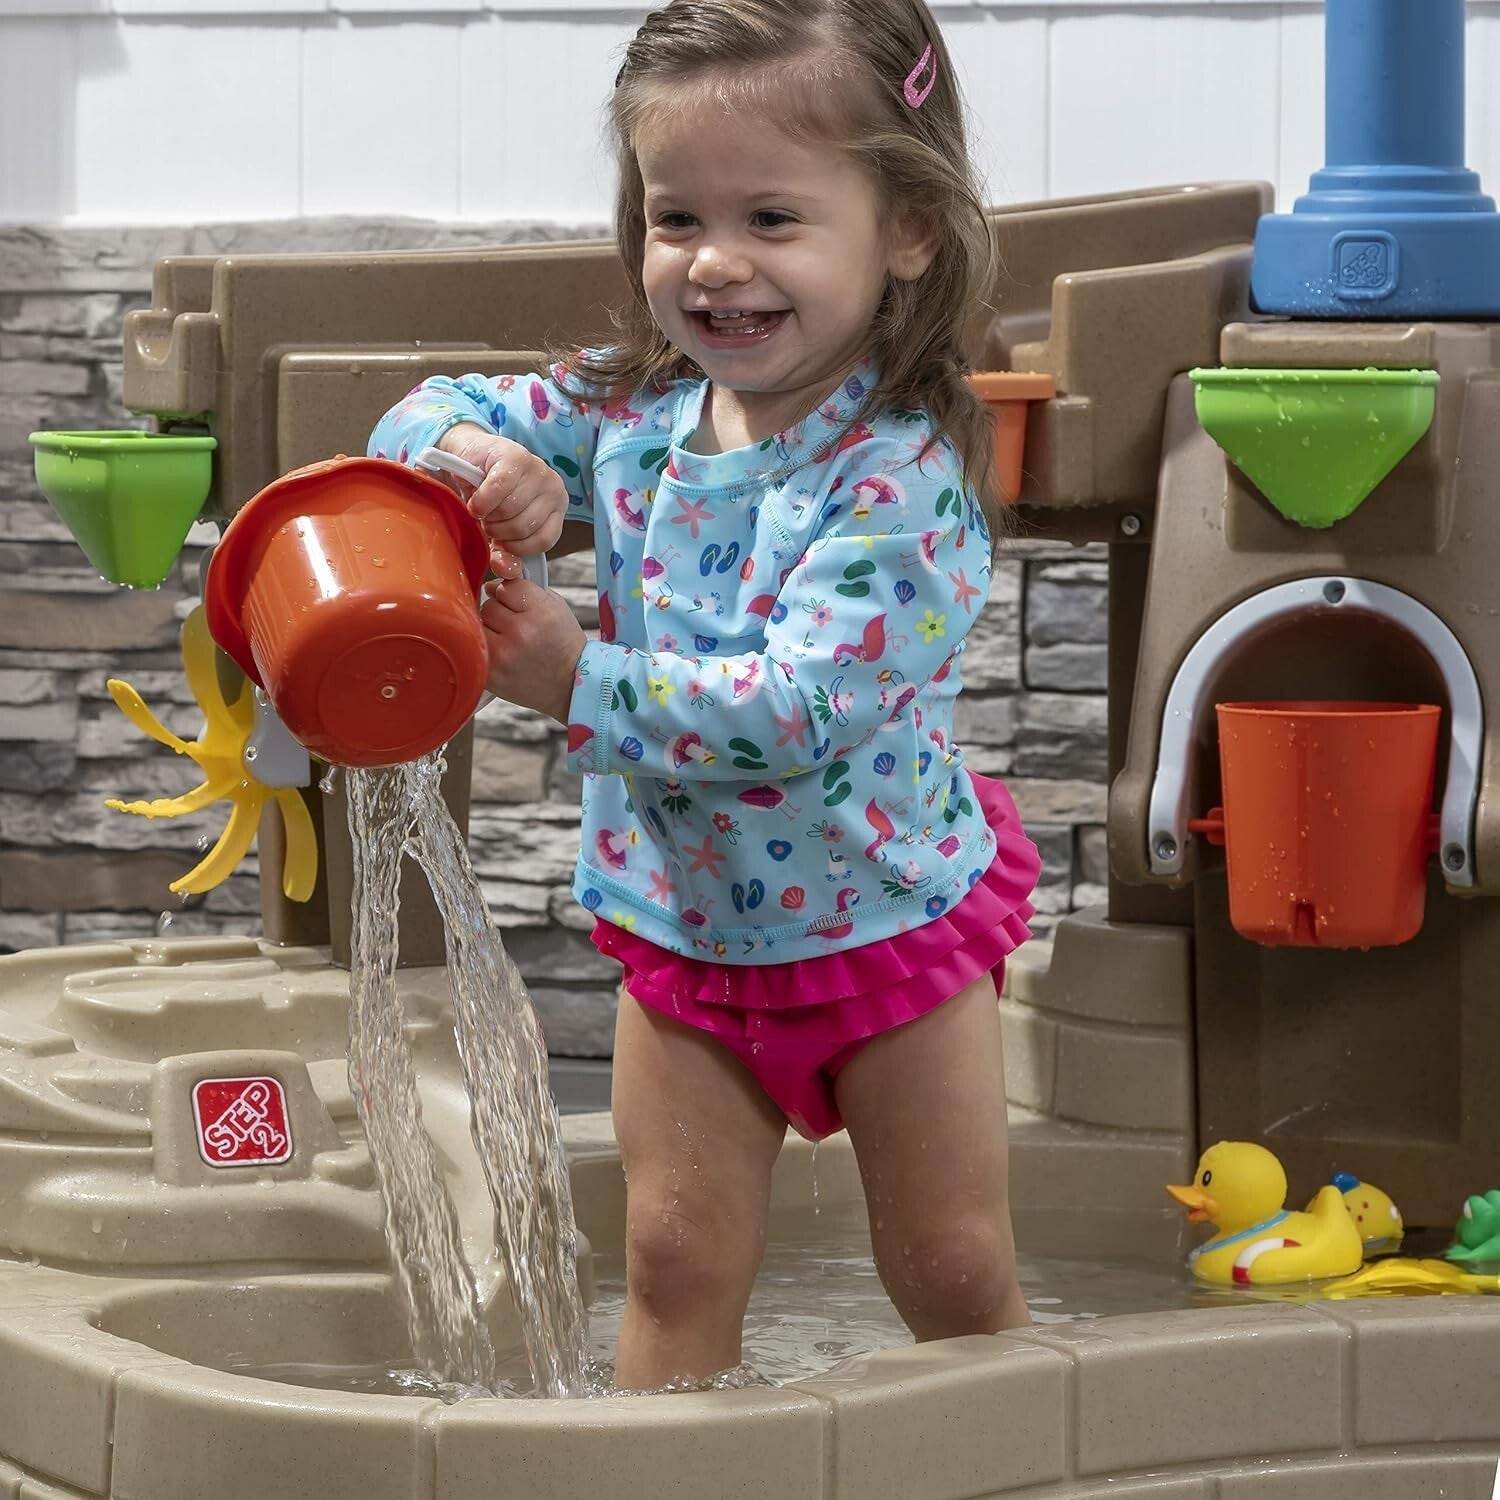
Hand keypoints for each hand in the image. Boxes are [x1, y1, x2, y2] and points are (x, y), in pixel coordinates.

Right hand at [439, 423, 567, 578]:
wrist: (471, 457)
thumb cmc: (490, 495)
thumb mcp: (501, 528)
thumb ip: (505, 553)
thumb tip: (507, 569)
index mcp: (557, 507)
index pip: (545, 540)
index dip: (517, 547)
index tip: (501, 540)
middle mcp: (554, 487)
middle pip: (524, 527)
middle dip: (497, 530)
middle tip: (487, 520)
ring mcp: (537, 469)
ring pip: (510, 510)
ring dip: (487, 515)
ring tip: (482, 509)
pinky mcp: (515, 456)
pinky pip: (497, 490)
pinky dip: (480, 500)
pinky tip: (475, 500)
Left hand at [478, 576, 585, 724]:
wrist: (569, 686)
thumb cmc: (562, 646)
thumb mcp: (556, 608)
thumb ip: (525, 590)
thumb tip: (490, 585)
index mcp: (541, 612)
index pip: (507, 586)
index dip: (511, 594)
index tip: (518, 604)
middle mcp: (522, 632)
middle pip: (489, 605)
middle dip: (500, 613)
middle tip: (516, 626)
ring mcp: (503, 655)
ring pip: (478, 625)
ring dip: (489, 630)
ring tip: (509, 641)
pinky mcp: (490, 674)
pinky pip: (474, 648)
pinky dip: (483, 649)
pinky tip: (502, 654)